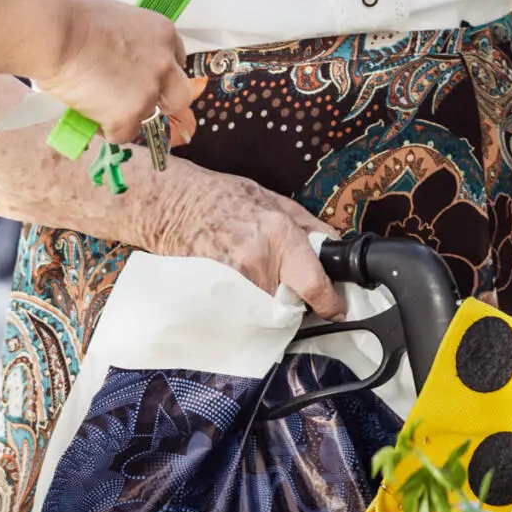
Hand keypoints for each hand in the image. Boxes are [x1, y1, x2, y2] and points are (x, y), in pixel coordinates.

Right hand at [38, 0, 202, 147]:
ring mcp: (148, 91)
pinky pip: (122, 133)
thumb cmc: (72, 20)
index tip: (140, 79)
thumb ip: (131, 44)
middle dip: (160, 102)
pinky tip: (86, 112)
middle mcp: (165, 64)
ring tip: (93, 100)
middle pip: (179, 96)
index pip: (176, 62)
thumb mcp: (118, 22)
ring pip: (145, 116)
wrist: (56, 35)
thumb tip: (121, 61)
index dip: (157, 74)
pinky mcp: (128, 115)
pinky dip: (105, 129)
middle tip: (132, 102)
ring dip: (123, 113)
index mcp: (163, 35)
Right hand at [139, 161, 344, 318]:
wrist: (174, 204)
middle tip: (289, 287)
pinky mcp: (211, 295)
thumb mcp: (276, 200)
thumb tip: (334, 247)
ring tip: (260, 284)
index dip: (330, 303)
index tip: (337, 311)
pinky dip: (244, 309)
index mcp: (279, 235)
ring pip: (264, 312)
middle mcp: (258, 262)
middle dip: (295, 301)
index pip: (313, 283)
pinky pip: (238, 313)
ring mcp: (232, 282)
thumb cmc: (226, 198)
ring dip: (269, 306)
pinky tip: (240, 290)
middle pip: (289, 303)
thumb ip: (309, 226)